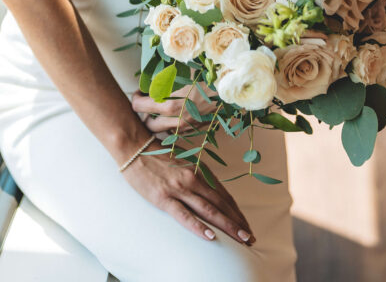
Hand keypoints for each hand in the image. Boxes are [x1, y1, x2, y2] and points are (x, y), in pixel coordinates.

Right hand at [122, 134, 255, 246]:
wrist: (135, 147)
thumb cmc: (158, 155)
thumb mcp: (183, 163)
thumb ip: (198, 176)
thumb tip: (212, 193)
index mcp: (199, 170)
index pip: (224, 195)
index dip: (237, 212)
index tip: (247, 225)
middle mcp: (193, 179)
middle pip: (221, 204)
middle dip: (238, 222)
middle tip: (251, 238)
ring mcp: (179, 189)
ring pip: (209, 210)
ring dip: (228, 226)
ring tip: (241, 238)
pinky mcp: (164, 198)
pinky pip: (184, 215)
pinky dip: (199, 226)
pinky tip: (211, 236)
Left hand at [131, 80, 217, 132]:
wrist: (229, 95)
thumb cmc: (207, 81)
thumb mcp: (184, 77)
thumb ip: (166, 81)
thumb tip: (153, 80)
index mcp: (171, 104)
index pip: (140, 107)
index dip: (135, 99)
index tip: (138, 92)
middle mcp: (176, 120)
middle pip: (148, 126)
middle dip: (144, 115)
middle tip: (146, 103)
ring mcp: (185, 129)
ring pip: (161, 132)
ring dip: (157, 122)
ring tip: (159, 110)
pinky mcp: (194, 132)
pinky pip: (175, 132)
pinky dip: (171, 125)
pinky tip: (174, 114)